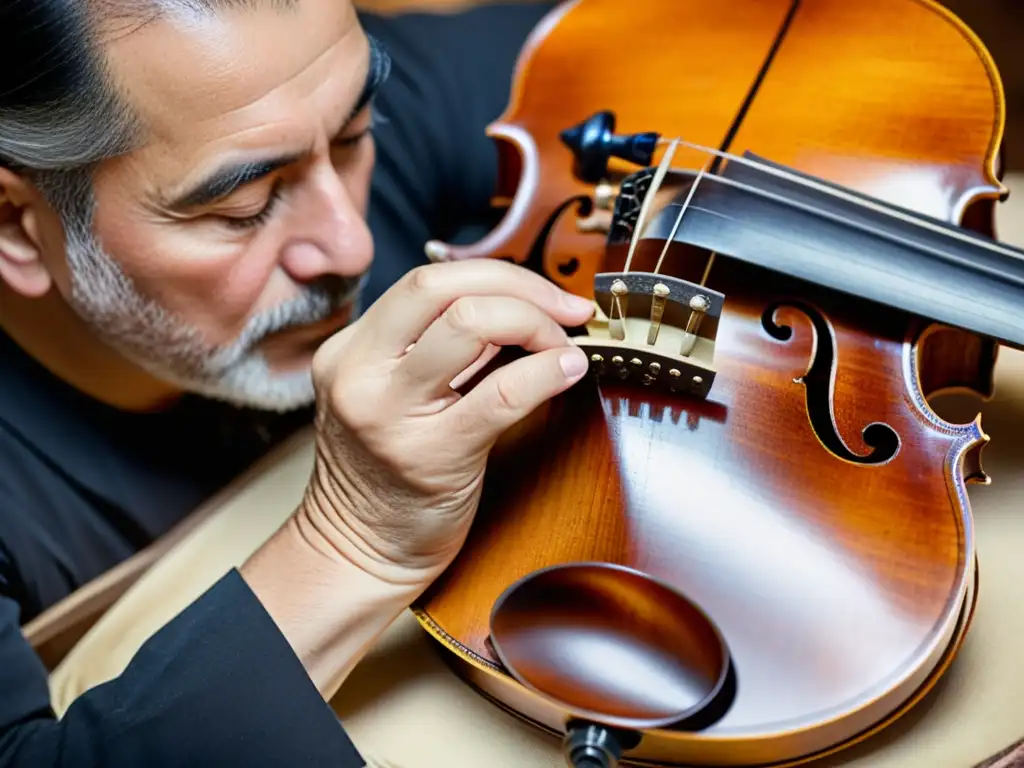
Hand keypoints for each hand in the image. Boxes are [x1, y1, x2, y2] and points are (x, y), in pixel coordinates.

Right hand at [299, 259, 594, 586]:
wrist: (360, 552)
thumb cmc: (389, 475)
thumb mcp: (393, 395)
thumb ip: (438, 350)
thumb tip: (520, 308)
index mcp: (350, 350)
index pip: (428, 280)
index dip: (499, 274)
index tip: (546, 294)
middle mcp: (360, 372)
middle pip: (442, 285)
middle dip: (520, 286)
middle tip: (565, 310)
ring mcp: (391, 413)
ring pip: (470, 324)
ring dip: (537, 324)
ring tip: (564, 346)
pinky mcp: (431, 456)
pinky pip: (501, 392)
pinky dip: (546, 371)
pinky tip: (567, 372)